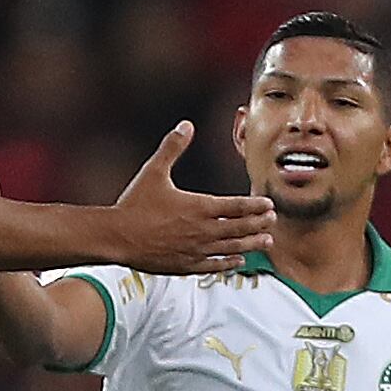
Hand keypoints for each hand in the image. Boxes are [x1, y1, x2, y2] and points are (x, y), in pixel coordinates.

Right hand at [107, 121, 274, 273]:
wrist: (116, 237)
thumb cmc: (134, 204)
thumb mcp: (154, 171)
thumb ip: (173, 148)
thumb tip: (186, 125)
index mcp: (198, 207)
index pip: (236, 206)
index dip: (255, 205)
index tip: (269, 204)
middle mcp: (202, 230)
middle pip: (240, 228)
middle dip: (260, 223)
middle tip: (273, 220)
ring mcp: (195, 250)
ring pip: (232, 248)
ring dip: (252, 244)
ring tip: (268, 242)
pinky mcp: (186, 265)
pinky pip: (214, 265)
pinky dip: (229, 262)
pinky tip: (239, 260)